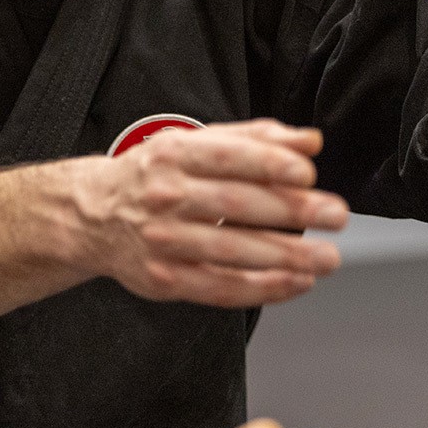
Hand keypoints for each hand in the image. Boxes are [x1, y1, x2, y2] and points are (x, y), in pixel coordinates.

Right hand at [73, 120, 348, 307]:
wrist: (91, 215)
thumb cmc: (155, 175)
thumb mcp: (195, 144)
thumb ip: (255, 139)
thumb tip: (311, 141)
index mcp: (173, 154)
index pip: (227, 157)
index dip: (270, 164)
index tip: (308, 174)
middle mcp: (164, 196)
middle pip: (235, 204)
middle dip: (292, 212)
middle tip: (336, 216)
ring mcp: (162, 241)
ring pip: (231, 251)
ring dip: (286, 257)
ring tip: (327, 257)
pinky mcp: (164, 279)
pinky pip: (220, 288)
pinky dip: (263, 288)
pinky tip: (297, 283)